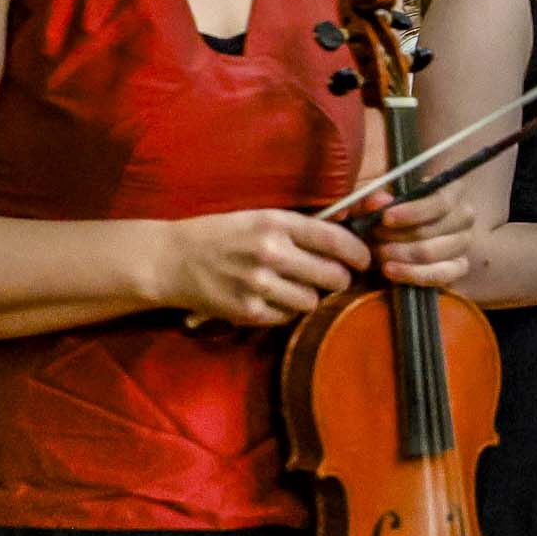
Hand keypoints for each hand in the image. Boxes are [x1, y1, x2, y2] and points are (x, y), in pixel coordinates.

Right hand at [156, 208, 367, 327]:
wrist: (172, 260)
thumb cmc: (221, 234)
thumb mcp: (261, 217)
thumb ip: (301, 227)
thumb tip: (348, 234)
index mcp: (276, 223)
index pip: (335, 240)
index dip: (358, 253)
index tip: (364, 259)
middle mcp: (271, 253)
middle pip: (333, 276)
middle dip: (338, 278)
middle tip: (331, 277)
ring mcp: (259, 285)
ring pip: (313, 301)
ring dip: (310, 296)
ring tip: (293, 286)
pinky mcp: (248, 312)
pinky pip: (288, 318)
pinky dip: (286, 311)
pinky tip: (272, 298)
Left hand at [364, 182, 473, 290]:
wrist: (396, 231)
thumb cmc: (392, 208)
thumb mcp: (383, 198)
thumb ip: (376, 198)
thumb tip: (377, 202)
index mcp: (451, 189)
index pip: (440, 203)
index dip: (413, 212)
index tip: (385, 218)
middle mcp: (463, 215)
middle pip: (433, 230)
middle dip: (398, 235)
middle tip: (373, 237)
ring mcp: (462, 242)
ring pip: (432, 253)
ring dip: (401, 255)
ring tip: (378, 253)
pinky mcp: (459, 266)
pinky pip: (441, 275)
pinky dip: (413, 274)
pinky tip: (392, 271)